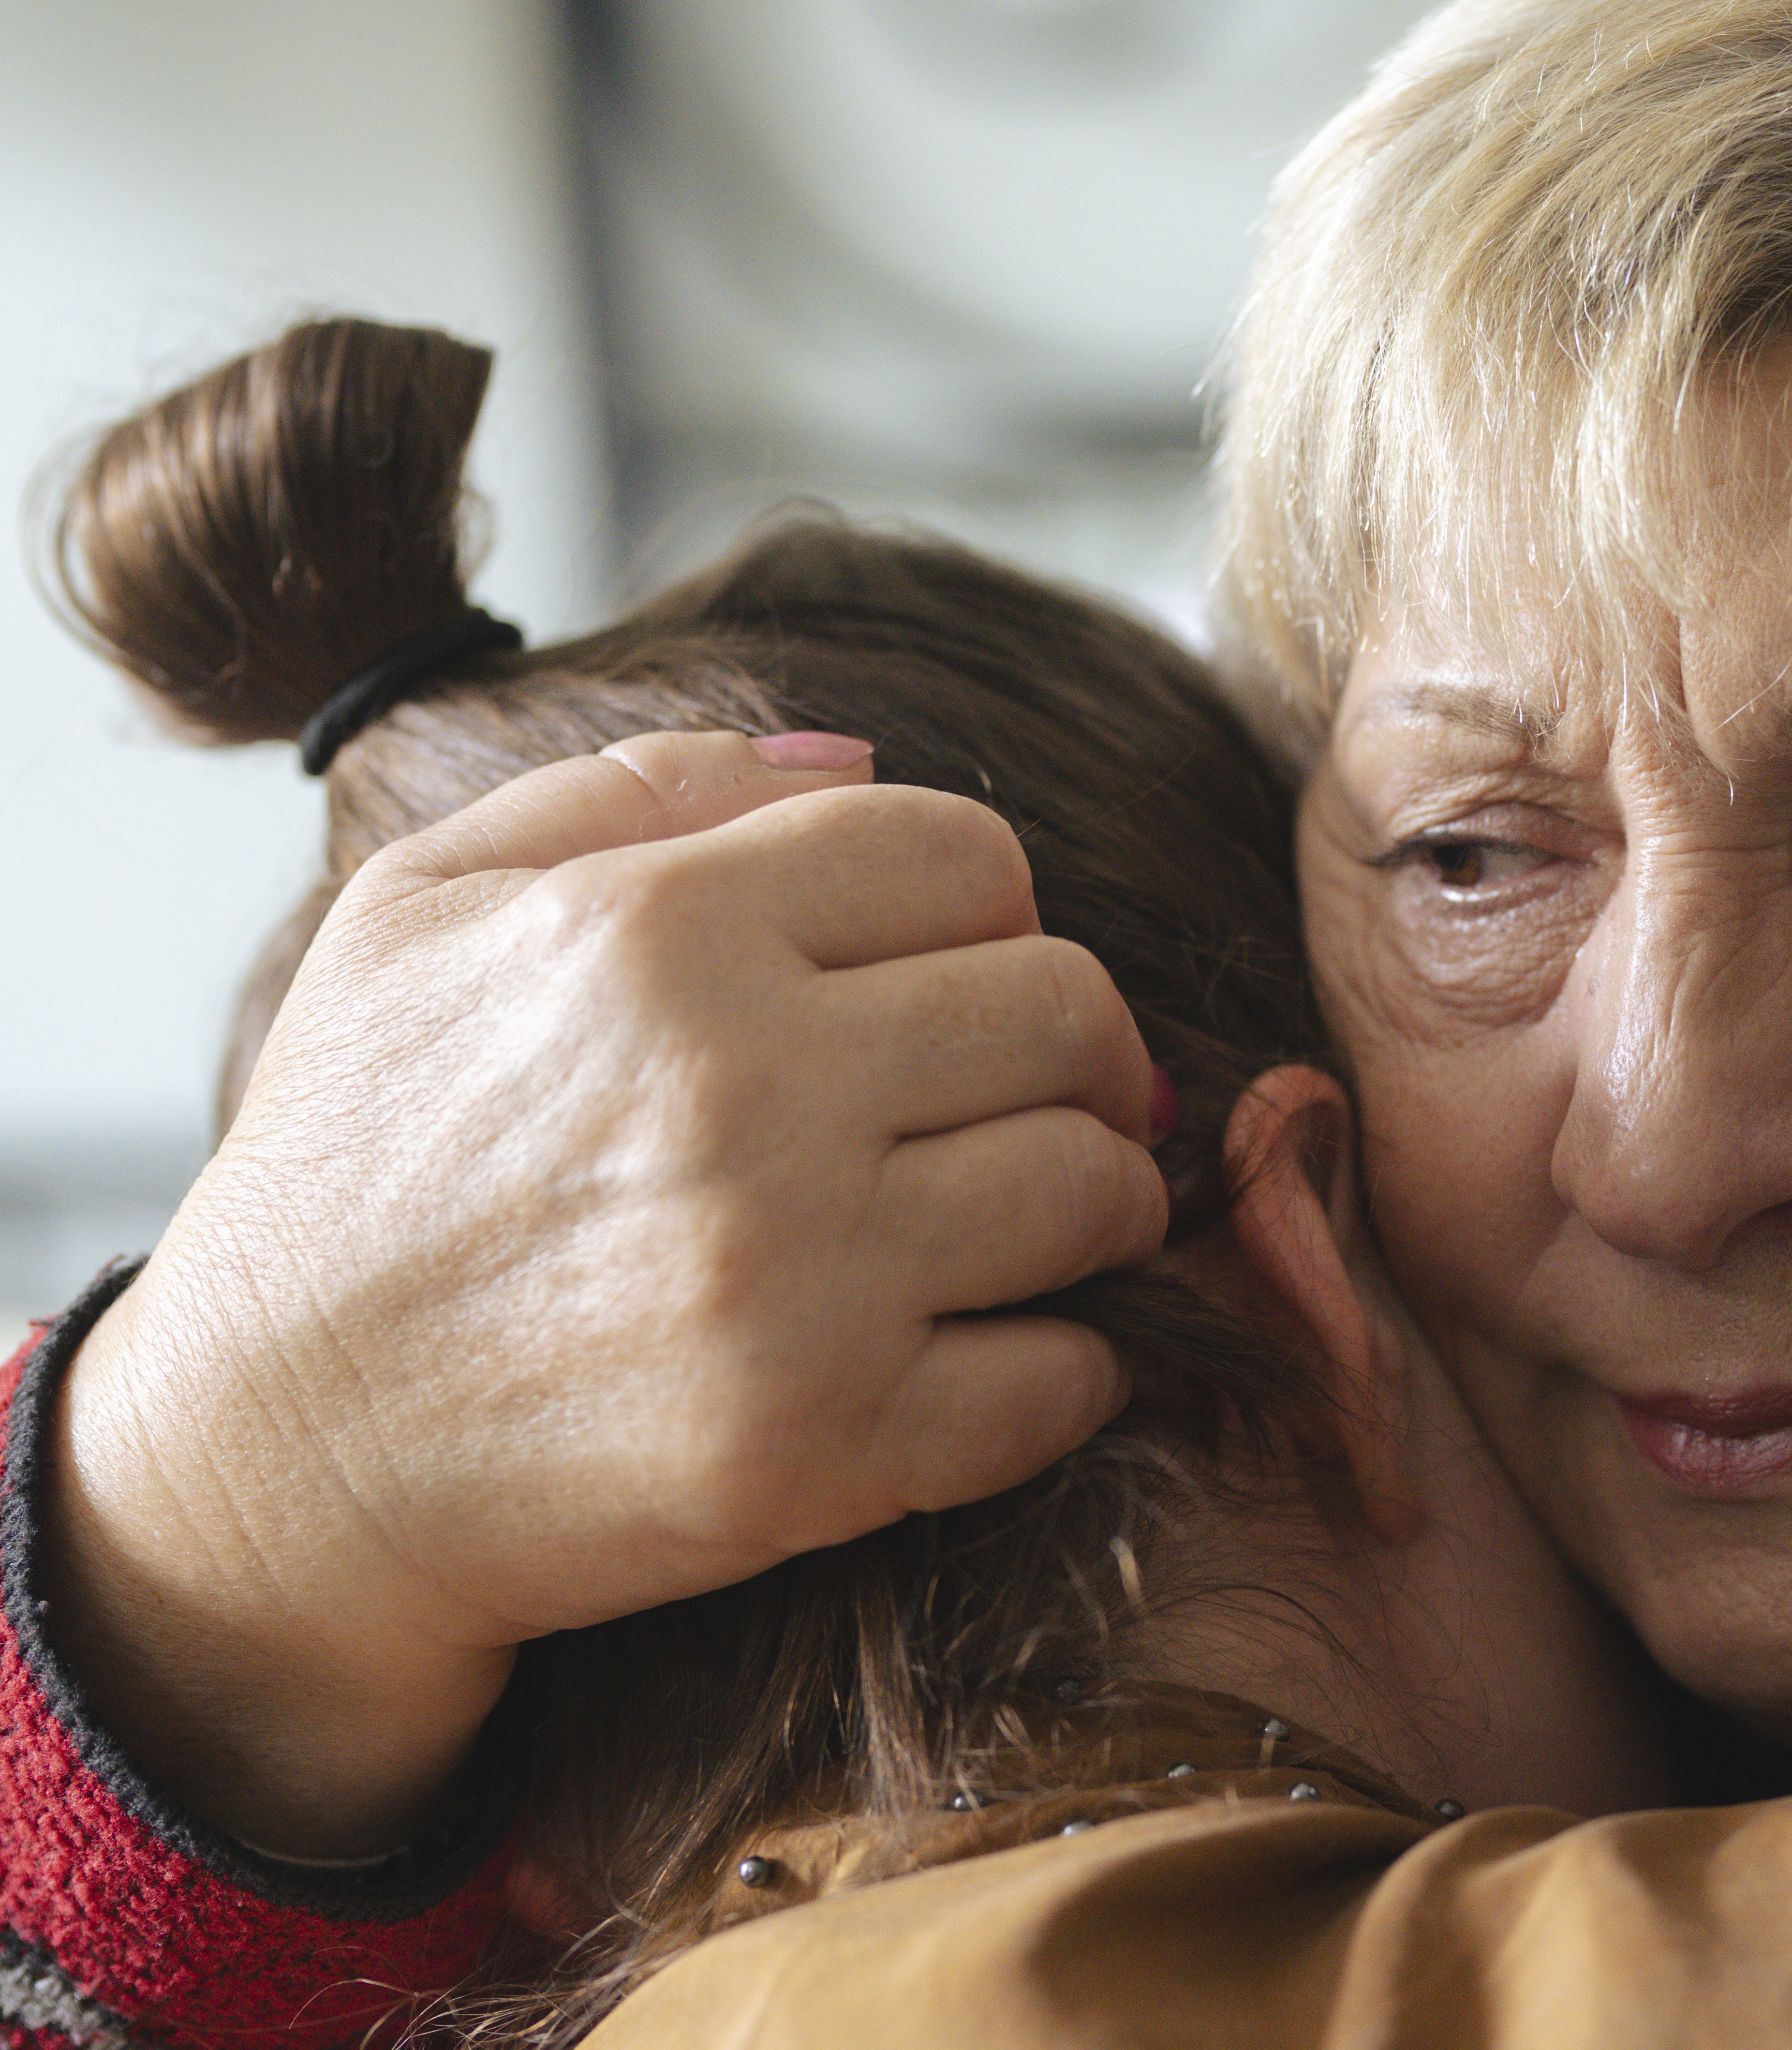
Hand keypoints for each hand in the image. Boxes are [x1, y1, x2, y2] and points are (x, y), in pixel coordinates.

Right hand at [43, 732, 1162, 1856]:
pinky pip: (1065, 1381)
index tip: (974, 973)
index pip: (968, 856)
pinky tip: (1005, 1352)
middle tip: (1044, 1097)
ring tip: (1034, 1221)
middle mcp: (746, 1091)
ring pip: (1095, 1187)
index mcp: (657, 935)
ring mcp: (798, 1277)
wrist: (277, 1456)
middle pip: (1067, 1010)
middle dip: (1082, 1051)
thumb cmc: (352, 1171)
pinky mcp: (827, 1443)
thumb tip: (854, 754)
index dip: (998, 910)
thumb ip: (638, 791)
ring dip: (1095, 1200)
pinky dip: (1068, 1370)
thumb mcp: (422, 911)